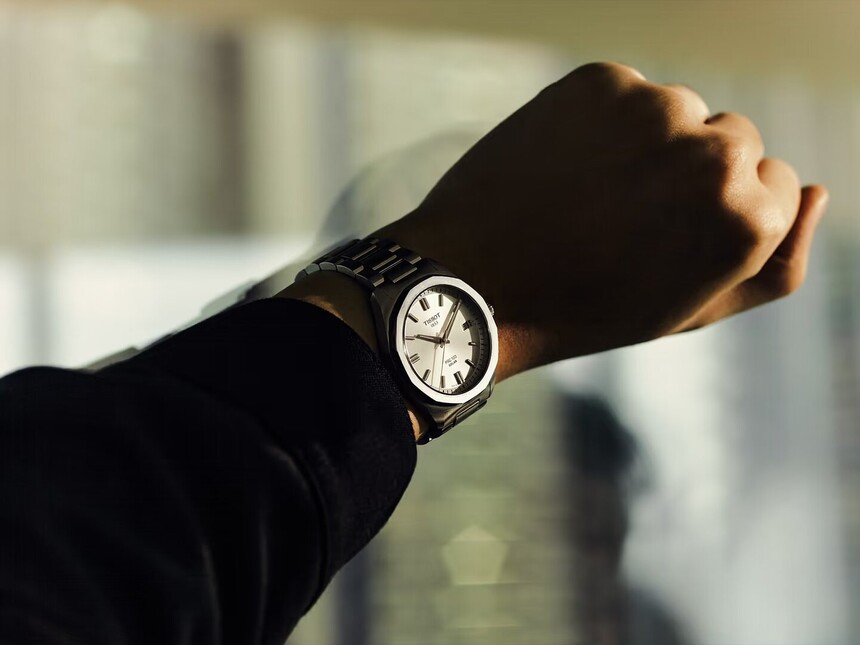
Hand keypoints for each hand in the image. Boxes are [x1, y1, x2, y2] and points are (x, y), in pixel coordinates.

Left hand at [376, 62, 827, 380]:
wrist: (477, 280)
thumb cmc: (587, 306)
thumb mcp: (689, 310)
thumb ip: (773, 264)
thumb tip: (817, 190)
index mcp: (748, 216)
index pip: (775, 182)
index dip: (719, 213)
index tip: (671, 235)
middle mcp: (714, 152)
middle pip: (733, 139)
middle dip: (691, 172)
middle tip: (627, 217)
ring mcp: (654, 108)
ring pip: (679, 112)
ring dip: (647, 143)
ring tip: (591, 194)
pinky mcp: (598, 81)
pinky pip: (623, 93)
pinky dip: (602, 121)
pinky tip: (567, 166)